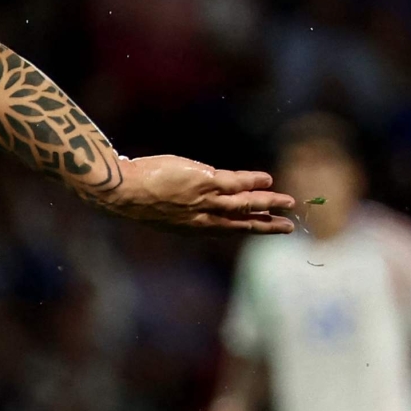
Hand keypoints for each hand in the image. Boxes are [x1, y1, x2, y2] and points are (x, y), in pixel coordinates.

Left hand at [89, 158, 296, 233]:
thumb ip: (181, 208)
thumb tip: (192, 198)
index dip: (246, 229)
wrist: (121, 191)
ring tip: (290, 203)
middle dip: (266, 225)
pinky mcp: (204, 183)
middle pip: (242, 223)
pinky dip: (253, 182)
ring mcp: (205, 202)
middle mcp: (202, 219)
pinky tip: (267, 181)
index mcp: (191, 227)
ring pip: (245, 204)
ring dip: (269, 203)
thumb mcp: (160, 208)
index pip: (225, 229)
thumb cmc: (135, 197)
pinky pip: (236, 184)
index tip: (261, 229)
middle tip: (289, 226)